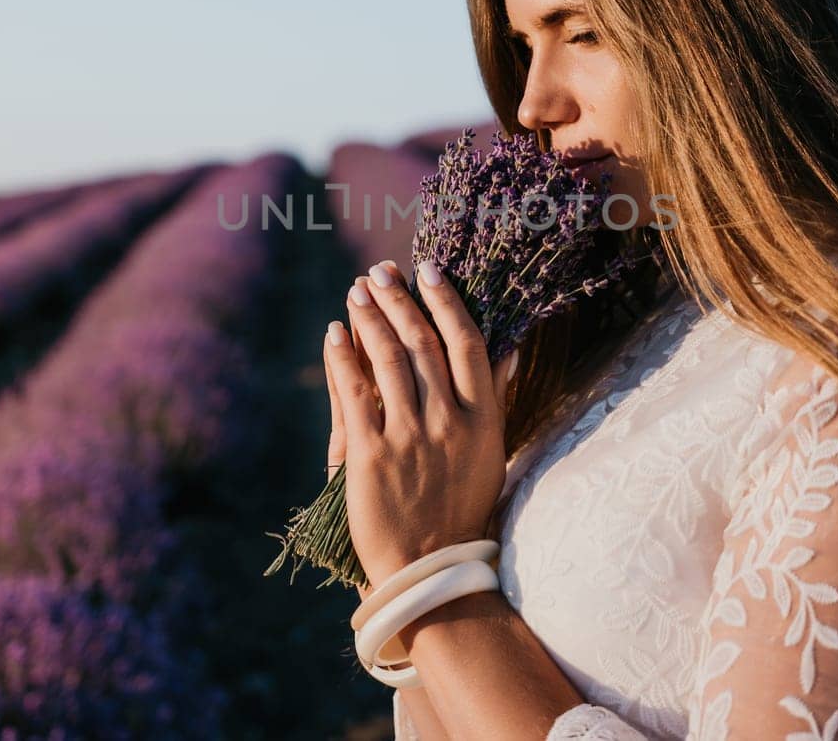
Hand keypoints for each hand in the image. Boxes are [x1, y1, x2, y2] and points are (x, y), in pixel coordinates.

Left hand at [324, 257, 519, 591]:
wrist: (427, 567)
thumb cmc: (460, 506)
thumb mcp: (490, 451)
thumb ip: (490, 398)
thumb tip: (504, 348)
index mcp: (483, 419)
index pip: (467, 342)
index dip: (446, 301)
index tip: (429, 270)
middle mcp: (448, 421)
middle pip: (422, 342)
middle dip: (400, 299)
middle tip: (381, 272)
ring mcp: (408, 436)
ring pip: (387, 357)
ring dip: (370, 317)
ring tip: (357, 292)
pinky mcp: (370, 454)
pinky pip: (353, 391)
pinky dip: (342, 356)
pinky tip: (334, 333)